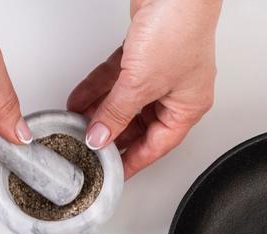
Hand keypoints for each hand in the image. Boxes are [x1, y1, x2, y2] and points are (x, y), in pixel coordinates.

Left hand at [68, 0, 221, 177]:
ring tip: (78, 124)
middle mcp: (177, 90)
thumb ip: (117, 114)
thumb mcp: (141, 84)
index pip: (157, 145)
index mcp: (188, 106)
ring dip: (100, 111)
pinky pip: (117, 78)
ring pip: (125, 100)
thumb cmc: (179, 28)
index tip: (112, 173)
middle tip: (88, 147)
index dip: (133, 161)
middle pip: (139, 123)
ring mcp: (160, 69)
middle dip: (111, 133)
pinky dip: (99, 88)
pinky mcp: (143, 51)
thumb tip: (101, 136)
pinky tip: (80, 99)